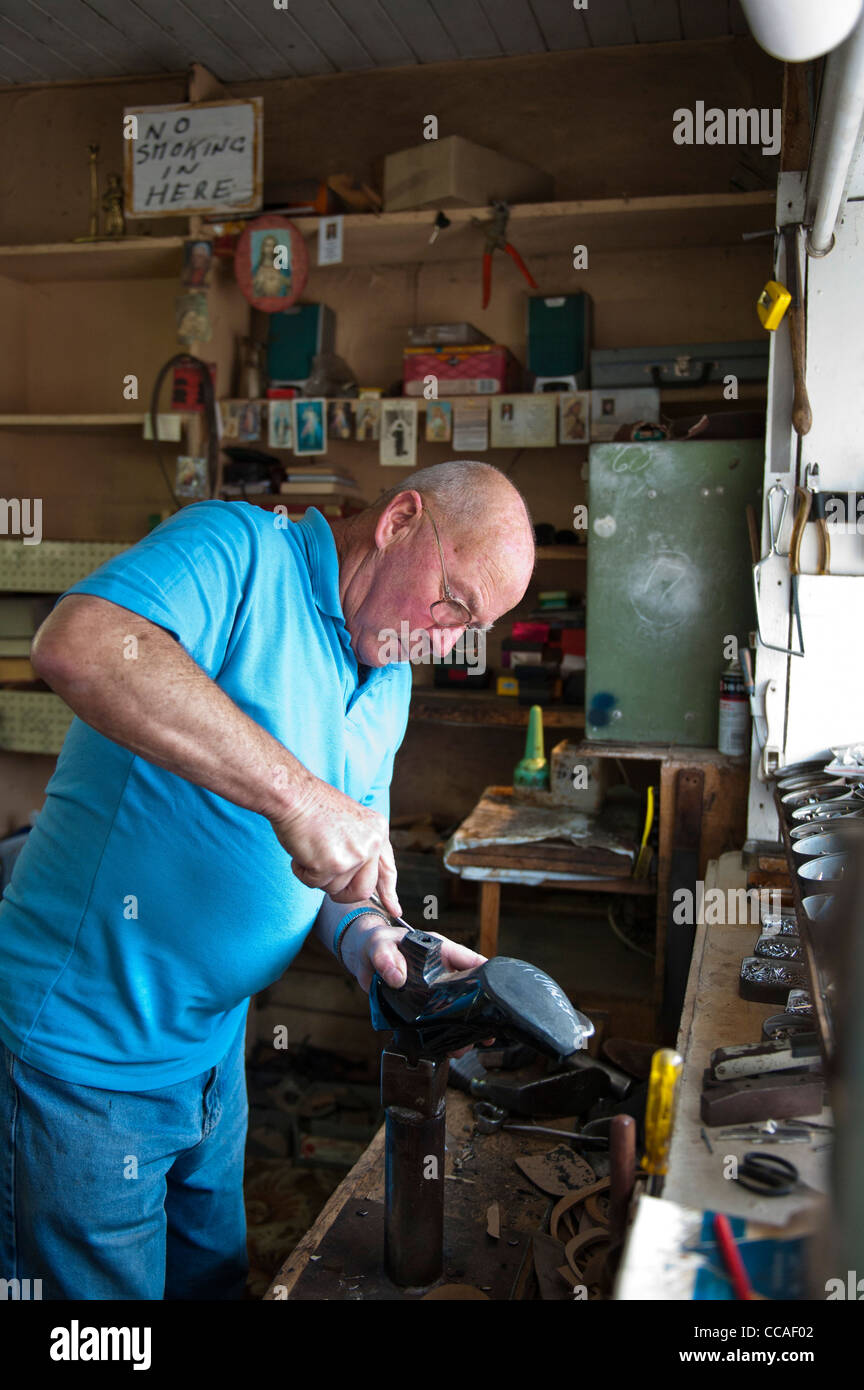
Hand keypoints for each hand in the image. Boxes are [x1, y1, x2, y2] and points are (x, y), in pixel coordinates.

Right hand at [271, 776, 400, 916]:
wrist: (294, 795)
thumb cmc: (314, 807)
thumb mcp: (350, 823)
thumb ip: (360, 849)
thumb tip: (366, 884)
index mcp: (377, 831)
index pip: (387, 868)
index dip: (388, 892)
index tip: (394, 909)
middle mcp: (370, 844)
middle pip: (363, 890)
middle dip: (343, 892)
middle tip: (325, 876)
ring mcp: (353, 856)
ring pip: (335, 888)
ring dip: (318, 875)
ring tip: (311, 848)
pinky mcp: (331, 864)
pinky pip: (314, 884)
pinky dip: (303, 872)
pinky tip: (302, 850)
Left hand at [342, 918, 491, 1057]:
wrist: (363, 957)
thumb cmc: (376, 943)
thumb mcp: (379, 946)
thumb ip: (386, 958)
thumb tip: (397, 977)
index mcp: (439, 951)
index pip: (470, 960)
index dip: (486, 975)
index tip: (497, 992)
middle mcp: (441, 971)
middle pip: (468, 991)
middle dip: (477, 1011)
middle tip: (484, 1033)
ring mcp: (433, 990)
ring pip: (455, 1010)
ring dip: (461, 1029)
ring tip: (463, 1047)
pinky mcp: (421, 1005)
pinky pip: (437, 1021)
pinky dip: (443, 1035)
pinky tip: (447, 1048)